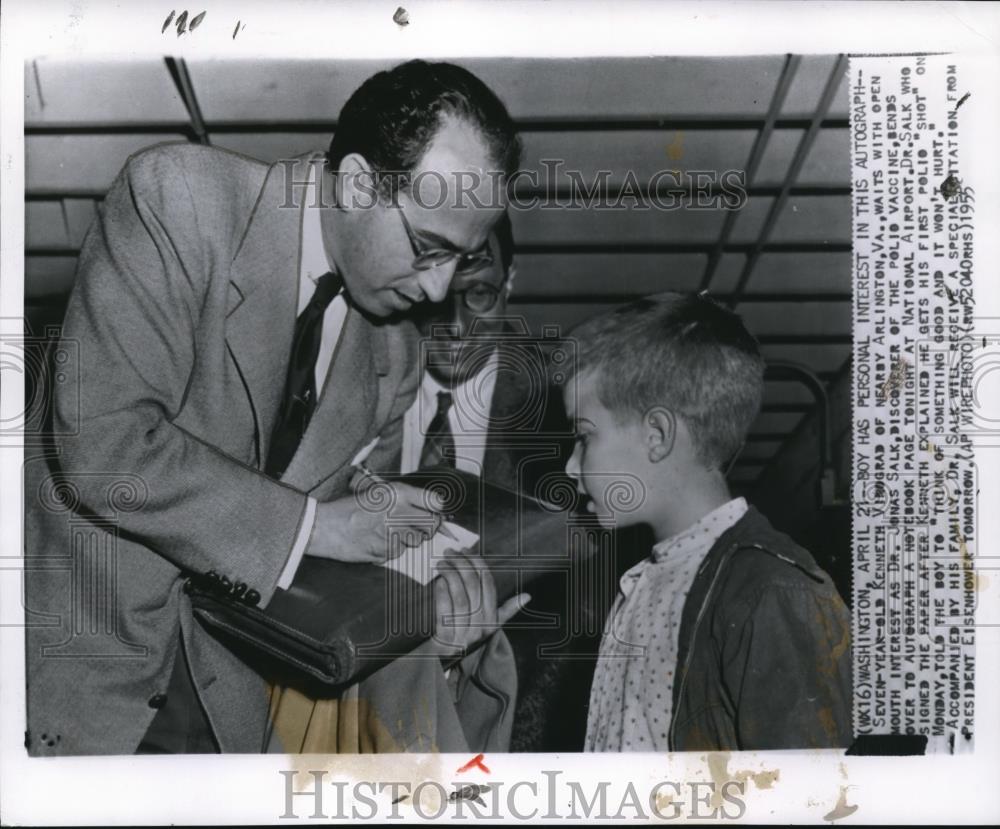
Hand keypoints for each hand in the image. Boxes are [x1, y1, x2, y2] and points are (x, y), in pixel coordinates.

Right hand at [306, 481, 443, 563]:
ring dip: (409, 540)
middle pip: (432, 524)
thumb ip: (404, 498)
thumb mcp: (377, 491)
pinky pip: (399, 553)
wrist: (324, 526)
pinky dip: (392, 550)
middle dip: (429, 528)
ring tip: (392, 533)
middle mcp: (399, 512)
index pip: (435, 502)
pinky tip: (378, 542)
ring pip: (417, 541)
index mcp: (398, 493)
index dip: (438, 510)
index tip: (436, 513)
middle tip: (418, 527)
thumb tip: (430, 508)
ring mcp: (393, 533)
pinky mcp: (385, 551)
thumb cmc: (349, 508)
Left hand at [427, 547, 529, 661]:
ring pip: (459, 597)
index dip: (477, 564)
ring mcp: (463, 634)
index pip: (487, 584)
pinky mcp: (446, 639)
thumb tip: (527, 596)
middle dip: (461, 564)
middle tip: (450, 552)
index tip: (465, 551)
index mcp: (492, 620)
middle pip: (472, 587)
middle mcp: (480, 627)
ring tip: (442, 563)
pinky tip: (438, 581)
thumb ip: (507, 610)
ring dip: (450, 575)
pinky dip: (441, 592)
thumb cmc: (467, 639)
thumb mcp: (490, 627)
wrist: (445, 664)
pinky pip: (444, 610)